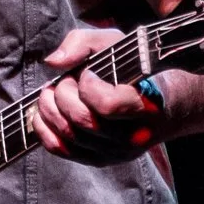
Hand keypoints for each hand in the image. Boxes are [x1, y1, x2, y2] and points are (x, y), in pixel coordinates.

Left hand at [31, 26, 163, 164]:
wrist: (159, 105)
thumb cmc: (133, 71)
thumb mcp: (115, 44)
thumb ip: (83, 43)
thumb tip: (54, 62)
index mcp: (146, 106)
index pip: (108, 105)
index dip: (88, 86)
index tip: (88, 73)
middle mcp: (134, 136)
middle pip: (83, 120)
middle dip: (64, 94)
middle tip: (67, 81)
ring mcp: (116, 152)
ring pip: (68, 134)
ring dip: (49, 108)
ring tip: (53, 92)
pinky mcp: (98, 160)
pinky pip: (60, 149)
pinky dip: (43, 128)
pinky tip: (44, 111)